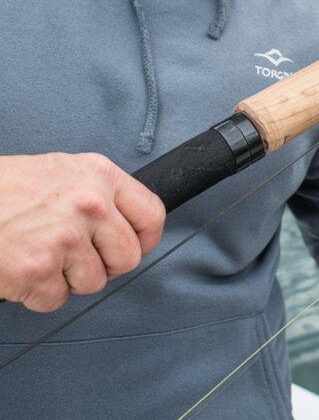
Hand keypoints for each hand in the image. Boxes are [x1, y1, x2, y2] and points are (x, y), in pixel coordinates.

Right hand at [0, 153, 165, 311]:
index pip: (152, 214)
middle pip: (129, 256)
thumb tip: (125, 220)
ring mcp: (65, 238)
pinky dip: (39, 292)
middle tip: (79, 256)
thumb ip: (99, 192)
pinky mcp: (37, 271)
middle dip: (106, 264)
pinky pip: (57, 299)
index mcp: (99, 175)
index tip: (137, 244)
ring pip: (94, 282)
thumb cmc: (5, 187)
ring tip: (43, 254)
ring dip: (69, 278)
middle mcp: (89, 204)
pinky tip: (24, 267)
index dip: (147, 237)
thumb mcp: (63, 171)